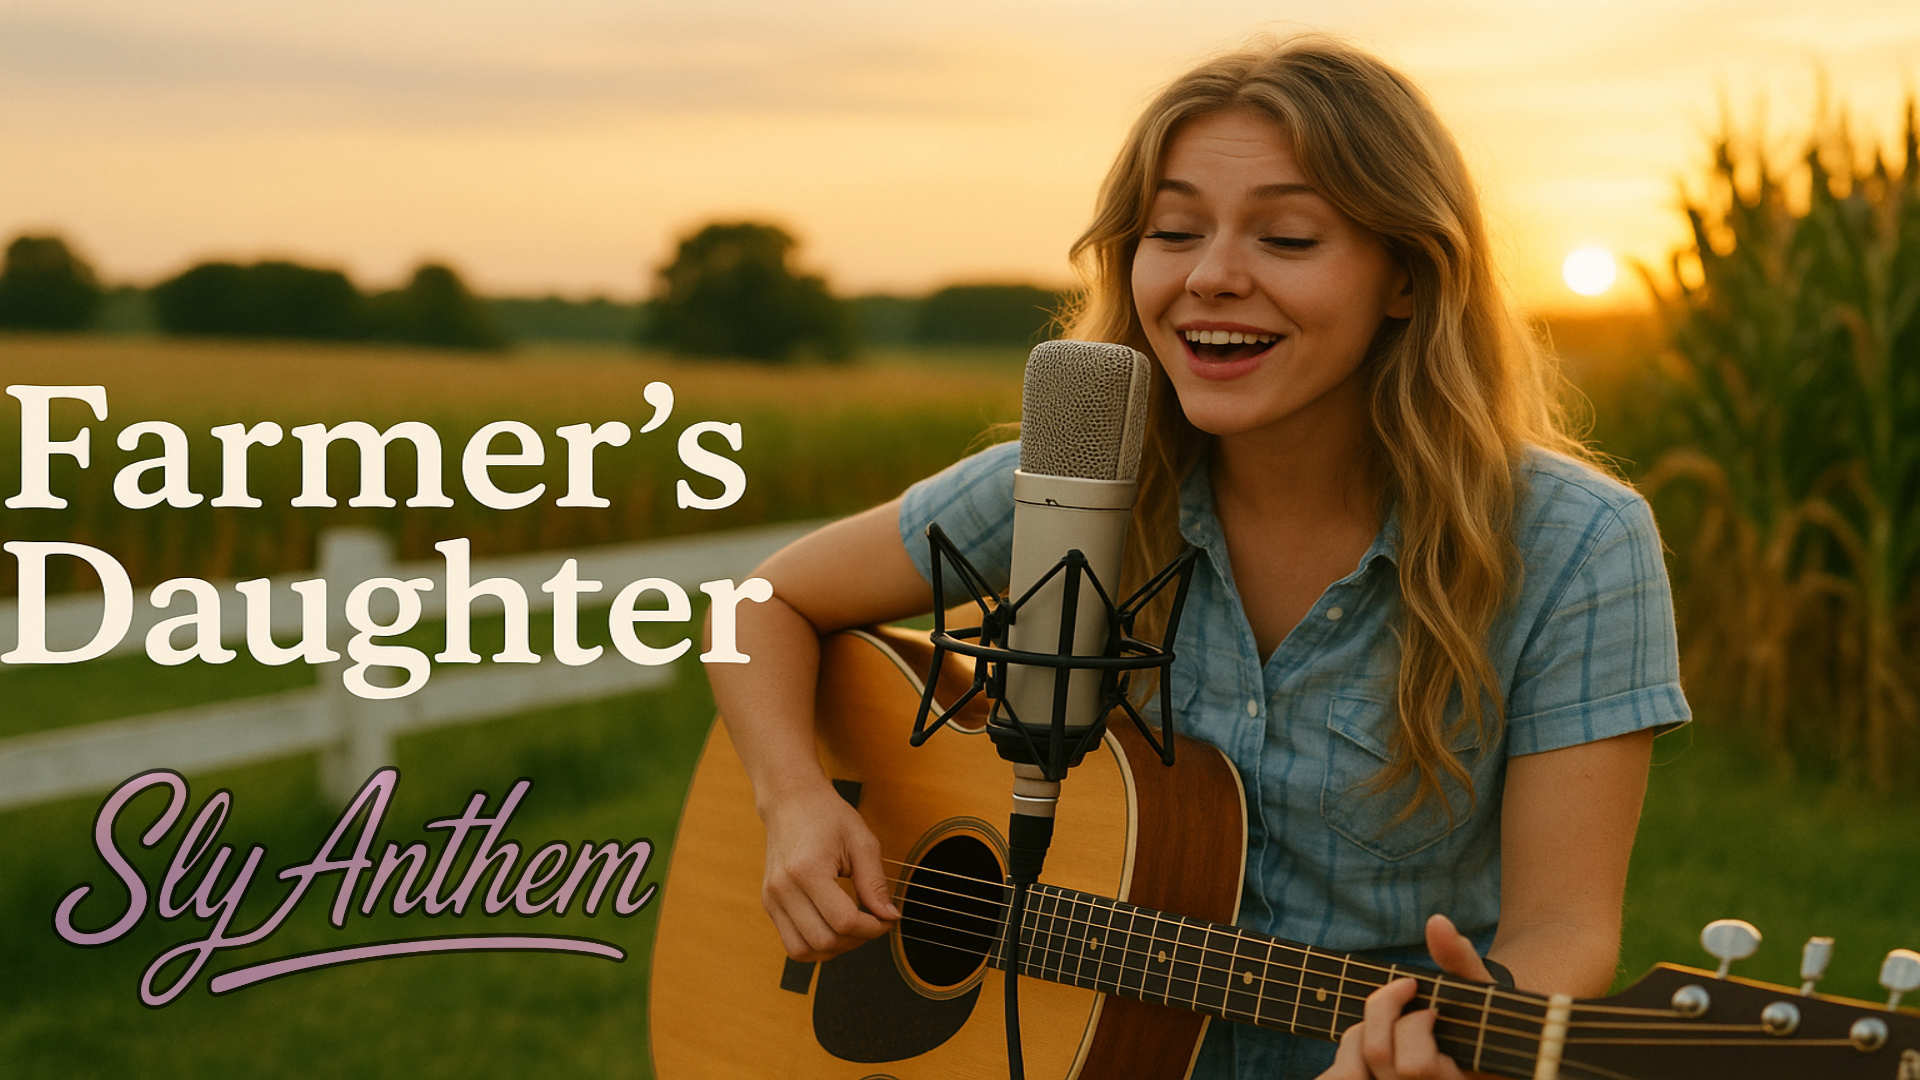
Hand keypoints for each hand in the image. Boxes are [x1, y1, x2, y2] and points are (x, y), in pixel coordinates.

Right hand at [759, 782, 900, 961]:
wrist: (791, 801)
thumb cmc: (827, 816)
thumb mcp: (861, 842)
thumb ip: (875, 883)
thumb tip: (889, 917)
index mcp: (807, 870)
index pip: (844, 922)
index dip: (873, 928)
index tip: (886, 918)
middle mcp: (783, 888)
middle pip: (824, 941)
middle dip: (856, 940)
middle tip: (873, 922)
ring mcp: (772, 898)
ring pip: (803, 951)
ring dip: (834, 949)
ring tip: (852, 928)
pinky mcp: (769, 904)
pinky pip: (792, 943)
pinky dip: (816, 944)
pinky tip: (833, 925)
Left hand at [1316, 914, 1501, 1079]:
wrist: (1477, 1053)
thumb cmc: (1479, 1023)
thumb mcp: (1479, 993)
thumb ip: (1461, 960)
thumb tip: (1436, 922)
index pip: (1414, 1065)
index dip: (1414, 1025)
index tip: (1430, 1007)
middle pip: (1378, 1055)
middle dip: (1386, 1013)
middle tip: (1407, 1002)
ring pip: (1351, 1068)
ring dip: (1359, 1033)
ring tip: (1386, 1027)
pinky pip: (1337, 1076)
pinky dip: (1346, 1049)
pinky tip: (1368, 1037)